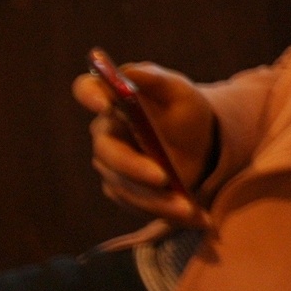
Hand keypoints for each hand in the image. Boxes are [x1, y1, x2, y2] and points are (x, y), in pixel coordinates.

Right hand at [72, 60, 215, 228]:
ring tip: (191, 209)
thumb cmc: (185, 111)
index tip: (106, 103)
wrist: (203, 145)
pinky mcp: (125, 192)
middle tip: (163, 177)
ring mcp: (113, 166)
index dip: (91, 95)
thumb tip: (129, 72)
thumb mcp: (179, 91)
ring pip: (127, 187)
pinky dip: (168, 213)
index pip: (88, 90)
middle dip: (134, 167)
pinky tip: (197, 217)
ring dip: (158, 200)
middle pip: (108, 153)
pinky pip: (141, 205)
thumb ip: (154, 79)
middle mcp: (106, 134)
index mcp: (113, 100)